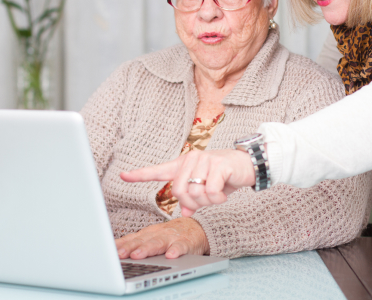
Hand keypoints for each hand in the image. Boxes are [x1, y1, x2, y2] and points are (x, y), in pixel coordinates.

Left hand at [115, 218, 209, 259]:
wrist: (195, 228)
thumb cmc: (168, 235)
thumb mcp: (151, 238)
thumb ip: (134, 243)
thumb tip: (112, 250)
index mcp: (147, 234)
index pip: (131, 239)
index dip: (120, 245)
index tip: (109, 251)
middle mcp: (157, 234)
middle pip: (142, 241)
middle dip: (130, 247)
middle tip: (120, 254)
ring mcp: (171, 237)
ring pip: (158, 243)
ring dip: (147, 249)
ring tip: (138, 255)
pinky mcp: (186, 242)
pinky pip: (180, 246)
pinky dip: (176, 250)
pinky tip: (171, 256)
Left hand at [120, 149, 254, 216]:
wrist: (248, 165)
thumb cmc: (224, 176)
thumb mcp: (205, 188)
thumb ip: (192, 199)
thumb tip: (185, 213)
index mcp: (183, 164)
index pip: (158, 170)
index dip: (140, 174)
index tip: (123, 175)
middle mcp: (191, 159)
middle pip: (179, 192)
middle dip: (192, 203)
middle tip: (205, 202)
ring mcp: (204, 160)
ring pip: (195, 194)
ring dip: (207, 202)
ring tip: (216, 195)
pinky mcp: (218, 165)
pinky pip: (210, 192)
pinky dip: (217, 199)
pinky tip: (224, 193)